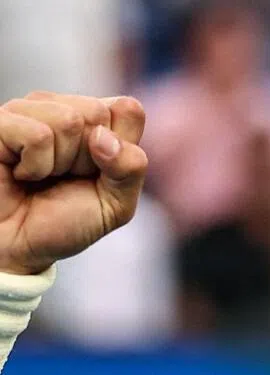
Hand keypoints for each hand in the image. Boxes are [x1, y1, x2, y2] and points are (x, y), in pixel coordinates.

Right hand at [0, 92, 146, 275]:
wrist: (20, 244)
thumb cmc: (65, 221)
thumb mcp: (115, 205)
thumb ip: (130, 169)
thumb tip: (103, 136)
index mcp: (96, 123)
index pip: (129, 111)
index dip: (121, 152)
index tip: (99, 175)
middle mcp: (62, 107)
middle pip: (98, 113)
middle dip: (89, 159)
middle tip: (66, 178)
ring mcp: (29, 110)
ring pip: (68, 120)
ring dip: (60, 163)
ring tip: (42, 176)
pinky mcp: (1, 121)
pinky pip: (38, 135)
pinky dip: (36, 166)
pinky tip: (21, 173)